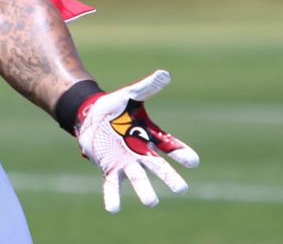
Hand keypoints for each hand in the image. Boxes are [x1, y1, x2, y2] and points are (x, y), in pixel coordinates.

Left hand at [75, 69, 199, 211]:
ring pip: (139, 179)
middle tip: (181, 188)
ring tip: (151, 202)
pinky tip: (113, 209)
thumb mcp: (131, 95)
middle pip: (158, 167)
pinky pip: (112, 185)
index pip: (169, 146)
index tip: (193, 161)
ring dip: (144, 190)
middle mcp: (141, 152)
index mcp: (149, 135)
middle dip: (169, 177)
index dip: (180, 153)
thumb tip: (165, 73)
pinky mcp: (110, 168)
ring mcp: (126, 162)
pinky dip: (113, 197)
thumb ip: (147, 86)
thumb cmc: (114, 107)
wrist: (90, 116)